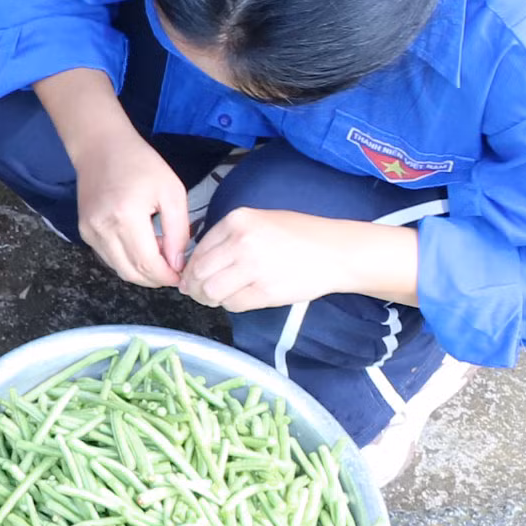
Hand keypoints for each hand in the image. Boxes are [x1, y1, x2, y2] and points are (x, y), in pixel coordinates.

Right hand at [72, 122, 191, 287]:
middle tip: (173, 268)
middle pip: (132, 274)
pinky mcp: (85, 232)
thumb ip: (178, 231)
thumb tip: (177, 264)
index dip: (167, 277)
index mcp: (126, 217)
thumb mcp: (172, 192)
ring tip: (157, 252)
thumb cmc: (140, 163)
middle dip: (156, 279)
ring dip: (142, 271)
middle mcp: (103, 229)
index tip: (182, 274)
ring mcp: (90, 232)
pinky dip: (127, 260)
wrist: (100, 146)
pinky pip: (110, 258)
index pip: (148, 265)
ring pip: (120, 270)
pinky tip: (140, 244)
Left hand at [180, 207, 358, 314]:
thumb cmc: (299, 235)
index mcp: (237, 220)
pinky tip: (237, 299)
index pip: (198, 249)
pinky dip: (230, 305)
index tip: (189, 276)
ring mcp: (254, 267)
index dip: (189, 267)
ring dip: (207, 298)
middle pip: (199, 271)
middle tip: (195, 292)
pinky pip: (234, 304)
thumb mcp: (259, 221)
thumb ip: (228, 237)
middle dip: (192, 286)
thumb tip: (195, 261)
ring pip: (211, 290)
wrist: (335, 251)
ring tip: (214, 298)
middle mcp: (242, 242)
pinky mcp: (267, 291)